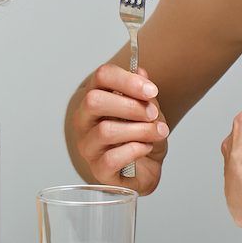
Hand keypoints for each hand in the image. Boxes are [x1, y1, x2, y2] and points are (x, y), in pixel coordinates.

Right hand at [71, 64, 169, 192]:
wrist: (145, 169)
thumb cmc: (141, 137)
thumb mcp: (149, 111)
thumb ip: (143, 94)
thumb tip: (141, 73)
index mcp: (94, 98)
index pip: (101, 77)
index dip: (127, 80)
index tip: (151, 90)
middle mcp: (84, 120)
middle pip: (94, 101)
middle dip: (130, 106)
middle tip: (152, 114)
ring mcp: (88, 146)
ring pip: (105, 130)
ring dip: (140, 130)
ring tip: (158, 132)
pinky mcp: (98, 169)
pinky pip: (112, 158)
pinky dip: (136, 150)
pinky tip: (146, 148)